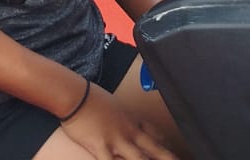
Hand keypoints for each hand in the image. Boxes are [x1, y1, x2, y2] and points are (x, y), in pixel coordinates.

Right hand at [61, 83, 179, 159]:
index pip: (156, 135)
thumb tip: (124, 123)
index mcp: (132, 120)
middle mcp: (129, 131)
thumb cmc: (91, 98)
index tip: (174, 153)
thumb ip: (122, 117)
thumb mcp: (114, 106)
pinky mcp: (101, 146)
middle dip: (168, 158)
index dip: (167, 146)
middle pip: (155, 149)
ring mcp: (117, 140)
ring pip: (139, 159)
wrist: (75, 95)